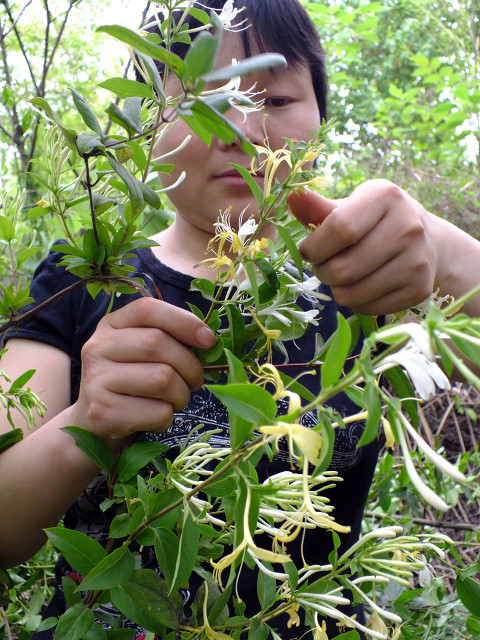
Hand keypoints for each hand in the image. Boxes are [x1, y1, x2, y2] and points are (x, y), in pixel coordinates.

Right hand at [71, 297, 215, 449]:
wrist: (96, 422)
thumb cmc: (132, 382)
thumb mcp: (143, 352)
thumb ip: (170, 339)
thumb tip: (208, 341)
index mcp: (111, 325)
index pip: (148, 310)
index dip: (184, 322)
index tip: (208, 340)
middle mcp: (98, 347)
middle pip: (158, 344)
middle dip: (190, 366)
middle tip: (195, 381)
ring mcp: (96, 380)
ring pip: (162, 379)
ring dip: (182, 395)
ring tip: (175, 400)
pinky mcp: (102, 412)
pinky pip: (157, 412)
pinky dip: (167, 418)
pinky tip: (155, 417)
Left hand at [288, 180, 437, 315]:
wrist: (427, 243)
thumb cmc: (375, 222)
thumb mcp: (350, 207)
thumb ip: (319, 208)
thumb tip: (292, 198)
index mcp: (386, 196)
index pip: (340, 229)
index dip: (314, 247)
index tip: (307, 250)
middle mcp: (408, 227)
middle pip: (342, 268)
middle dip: (321, 271)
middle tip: (323, 265)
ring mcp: (416, 261)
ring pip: (350, 293)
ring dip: (336, 289)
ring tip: (342, 275)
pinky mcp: (418, 289)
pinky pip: (366, 308)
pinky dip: (355, 302)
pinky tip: (363, 285)